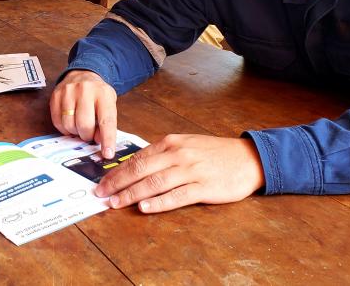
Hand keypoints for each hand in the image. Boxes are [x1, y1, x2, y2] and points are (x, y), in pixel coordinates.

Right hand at [49, 70, 117, 157]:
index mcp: (103, 94)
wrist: (82, 74)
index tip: (108, 154)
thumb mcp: (108, 105)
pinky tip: (70, 121)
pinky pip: (57, 122)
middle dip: (87, 135)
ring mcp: (68, 92)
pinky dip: (64, 128)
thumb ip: (106, 123)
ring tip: (79, 125)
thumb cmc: (98, 94)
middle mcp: (85, 90)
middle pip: (84, 125)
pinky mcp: (55, 96)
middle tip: (88, 133)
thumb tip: (100, 142)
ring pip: (69, 125)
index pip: (106, 121)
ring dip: (75, 132)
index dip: (107, 139)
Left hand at [94, 134, 264, 211]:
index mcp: (171, 142)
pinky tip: (145, 208)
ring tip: (116, 203)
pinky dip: (159, 203)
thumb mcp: (186, 144)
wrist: (248, 158)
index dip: (117, 171)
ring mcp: (191, 171)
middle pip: (141, 170)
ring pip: (154, 183)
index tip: (103, 182)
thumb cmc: (214, 153)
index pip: (138, 158)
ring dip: (132, 194)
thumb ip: (163, 153)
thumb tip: (136, 166)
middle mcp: (178, 154)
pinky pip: (177, 196)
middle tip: (101, 194)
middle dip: (117, 183)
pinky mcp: (203, 187)